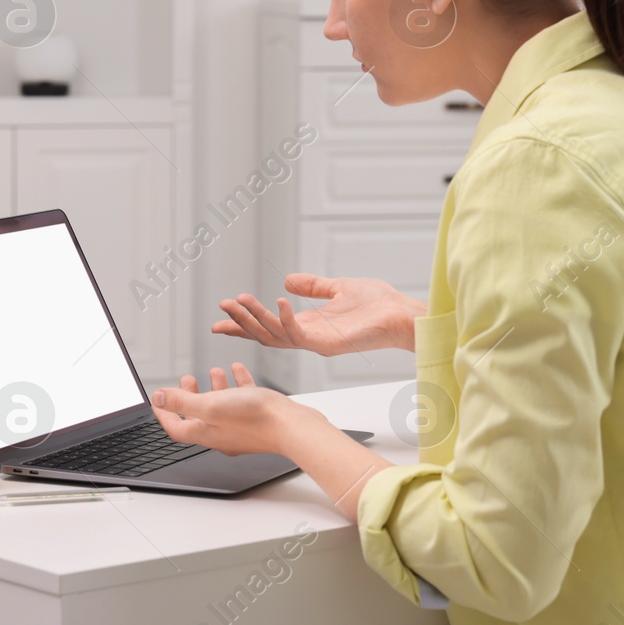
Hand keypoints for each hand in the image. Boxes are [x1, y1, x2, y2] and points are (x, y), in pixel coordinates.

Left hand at [151, 362, 325, 457]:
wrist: (293, 427)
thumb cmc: (256, 419)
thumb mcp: (210, 405)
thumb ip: (182, 401)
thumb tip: (157, 398)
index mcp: (207, 432)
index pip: (177, 427)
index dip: (164, 413)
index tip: (158, 401)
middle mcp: (223, 432)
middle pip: (198, 415)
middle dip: (190, 396)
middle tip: (187, 379)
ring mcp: (241, 427)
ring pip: (222, 405)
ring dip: (214, 387)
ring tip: (214, 370)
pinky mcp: (259, 418)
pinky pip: (243, 399)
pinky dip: (238, 383)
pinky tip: (238, 369)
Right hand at [212, 274, 426, 355]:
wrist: (401, 314)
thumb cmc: (378, 304)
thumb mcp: (338, 288)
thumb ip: (313, 286)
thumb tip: (287, 280)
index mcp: (309, 325)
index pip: (270, 326)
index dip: (245, 322)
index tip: (222, 316)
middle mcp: (308, 337)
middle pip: (265, 334)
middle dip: (242, 322)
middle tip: (223, 307)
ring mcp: (316, 343)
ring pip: (275, 336)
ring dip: (255, 319)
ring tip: (239, 302)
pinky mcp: (327, 344)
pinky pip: (298, 334)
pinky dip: (284, 319)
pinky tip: (277, 301)